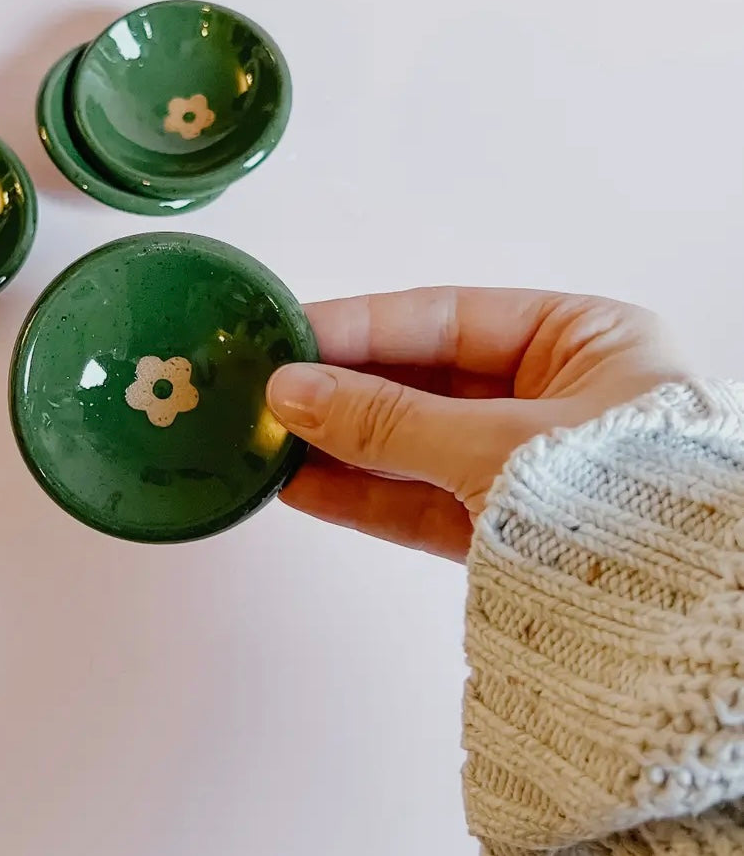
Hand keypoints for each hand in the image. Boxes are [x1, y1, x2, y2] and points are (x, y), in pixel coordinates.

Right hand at [266, 287, 685, 560]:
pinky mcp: (509, 529)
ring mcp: (530, 466)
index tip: (287, 332)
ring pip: (416, 445)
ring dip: (341, 445)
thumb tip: (289, 392)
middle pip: (424, 381)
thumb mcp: (499, 445)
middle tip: (264, 388)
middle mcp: (558, 396)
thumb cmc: (625, 503)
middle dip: (342, 388)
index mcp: (586, 340)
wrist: (688, 634)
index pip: (448, 317)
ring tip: (268, 438)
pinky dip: (365, 495)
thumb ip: (389, 419)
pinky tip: (302, 484)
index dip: (360, 325)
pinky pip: (424, 502)